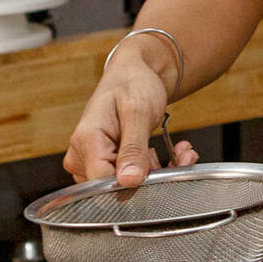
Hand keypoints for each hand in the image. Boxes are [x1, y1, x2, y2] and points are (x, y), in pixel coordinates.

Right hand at [63, 48, 198, 184]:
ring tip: (180, 152)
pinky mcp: (105, 164)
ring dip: (159, 172)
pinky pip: (130, 179)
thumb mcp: (138, 112)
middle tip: (180, 158)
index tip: (159, 172)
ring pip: (128, 185)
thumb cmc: (132, 84)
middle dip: (153, 176)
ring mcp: (92, 161)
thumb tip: (129, 181)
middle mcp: (82, 155)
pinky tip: (172, 154)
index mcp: (86, 141)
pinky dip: (156, 169)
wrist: (133, 74)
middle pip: (116, 187)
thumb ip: (133, 148)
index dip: (132, 185)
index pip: (101, 183)